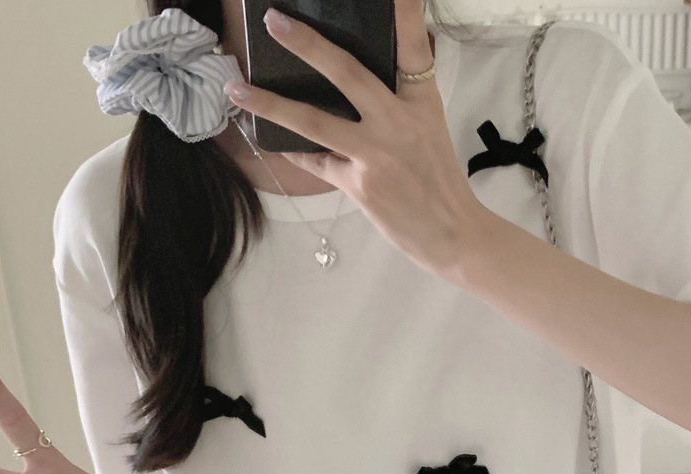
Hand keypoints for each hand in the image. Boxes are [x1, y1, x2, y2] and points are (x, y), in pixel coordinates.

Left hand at [224, 0, 486, 278]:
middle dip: (308, 44)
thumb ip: (398, 99)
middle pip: (347, 73)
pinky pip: (316, 161)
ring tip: (237, 87)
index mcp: (420, 102)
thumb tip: (358, 79)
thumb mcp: (430, 128)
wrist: (453, 234)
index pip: (413, 45)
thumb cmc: (440, 180)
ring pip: (314, 121)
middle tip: (274, 21)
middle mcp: (397, 122)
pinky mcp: (359, 185)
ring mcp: (375, 154)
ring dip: (271, 103)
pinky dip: (291, 149)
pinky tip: (265, 135)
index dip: (404, 11)